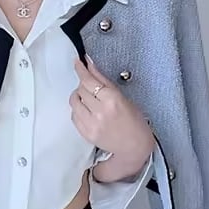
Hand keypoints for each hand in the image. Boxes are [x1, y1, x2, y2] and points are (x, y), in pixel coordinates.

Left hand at [69, 55, 153, 172]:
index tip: (77, 62)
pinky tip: (87, 111)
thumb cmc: (133, 121)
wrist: (134, 146)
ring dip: (79, 96)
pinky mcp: (86, 133)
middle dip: (83, 84)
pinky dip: (78, 110)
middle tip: (91, 86)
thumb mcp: (122, 96)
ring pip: (74, 102)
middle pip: (81, 89)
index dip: (81, 70)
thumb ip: (103, 81)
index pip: (89, 80)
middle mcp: (100, 112)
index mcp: (112, 100)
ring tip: (88, 99)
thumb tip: (90, 65)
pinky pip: (73, 116)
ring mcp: (91, 124)